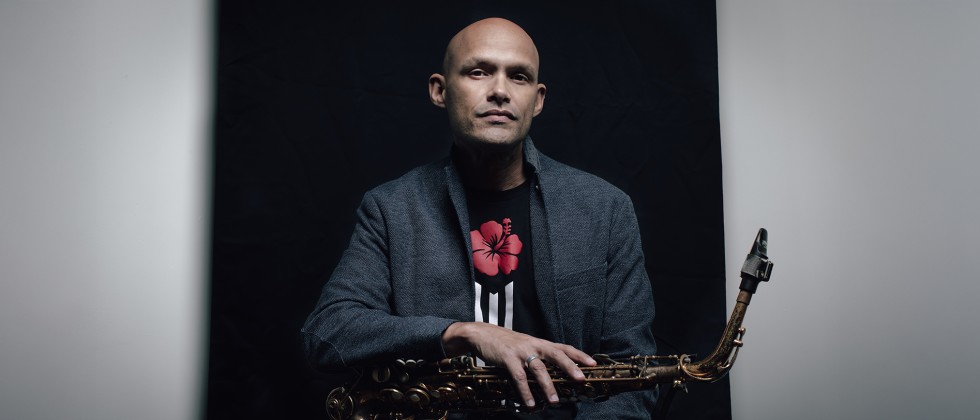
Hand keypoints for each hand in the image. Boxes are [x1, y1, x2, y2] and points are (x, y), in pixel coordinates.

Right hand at [442, 322, 596, 407]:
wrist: (482, 333)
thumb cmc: (507, 343)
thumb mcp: (526, 346)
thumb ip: (539, 357)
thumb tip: (555, 375)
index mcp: (540, 343)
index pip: (564, 348)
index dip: (579, 355)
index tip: (593, 364)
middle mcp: (534, 345)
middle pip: (556, 354)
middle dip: (569, 367)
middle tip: (581, 379)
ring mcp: (521, 351)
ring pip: (539, 368)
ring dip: (547, 386)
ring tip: (554, 401)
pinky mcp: (508, 359)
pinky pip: (519, 377)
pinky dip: (525, 391)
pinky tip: (530, 403)